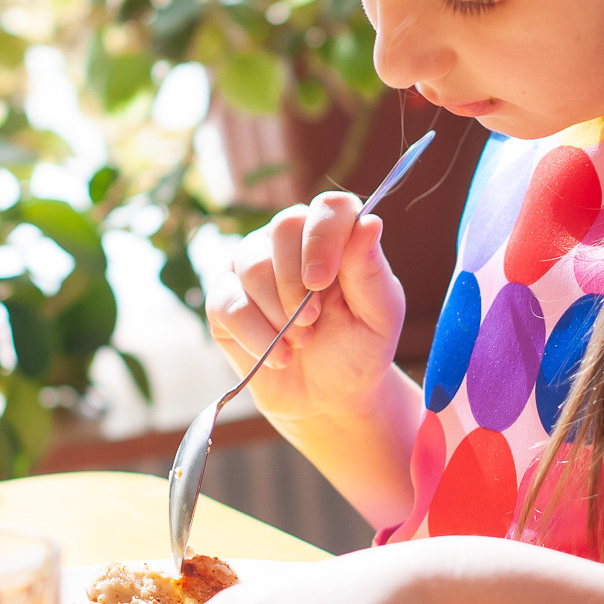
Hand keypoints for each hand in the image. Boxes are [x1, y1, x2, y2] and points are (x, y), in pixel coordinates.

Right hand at [205, 193, 404, 426]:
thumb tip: (369, 222)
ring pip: (252, 265)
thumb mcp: (379, 316)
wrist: (327, 397)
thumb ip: (370, 269)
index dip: (324, 237)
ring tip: (301, 342)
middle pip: (283, 227)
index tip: (323, 281)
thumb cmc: (359, 348)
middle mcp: (291, 240)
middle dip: (298, 283)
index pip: (329, 206)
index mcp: (336, 236)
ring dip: (280, 312)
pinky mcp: (224, 300)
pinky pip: (227, 303)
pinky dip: (256, 336)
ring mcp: (252, 265)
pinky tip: (279, 357)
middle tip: (314, 322)